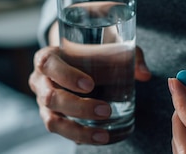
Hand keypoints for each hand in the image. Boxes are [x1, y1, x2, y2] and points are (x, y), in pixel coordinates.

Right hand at [29, 46, 151, 143]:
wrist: (77, 61)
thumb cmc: (91, 52)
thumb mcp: (107, 47)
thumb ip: (128, 55)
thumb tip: (145, 74)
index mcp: (47, 58)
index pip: (48, 64)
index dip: (66, 75)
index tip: (90, 84)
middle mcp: (40, 81)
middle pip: (50, 97)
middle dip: (79, 107)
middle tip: (106, 110)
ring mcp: (44, 103)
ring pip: (53, 121)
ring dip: (78, 130)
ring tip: (103, 134)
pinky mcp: (53, 118)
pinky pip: (62, 132)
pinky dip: (80, 137)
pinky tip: (100, 138)